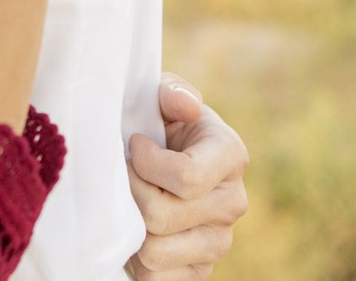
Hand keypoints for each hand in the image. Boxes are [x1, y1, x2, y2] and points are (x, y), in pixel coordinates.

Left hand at [126, 73, 248, 279]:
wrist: (158, 166)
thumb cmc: (157, 125)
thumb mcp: (161, 98)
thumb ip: (172, 93)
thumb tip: (185, 105)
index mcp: (230, 155)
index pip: (187, 177)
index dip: (147, 163)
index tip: (134, 144)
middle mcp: (232, 202)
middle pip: (162, 216)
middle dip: (130, 193)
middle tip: (123, 175)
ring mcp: (219, 241)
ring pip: (155, 251)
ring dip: (129, 226)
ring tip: (128, 201)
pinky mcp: (199, 271)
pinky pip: (156, 279)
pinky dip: (136, 259)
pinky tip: (135, 231)